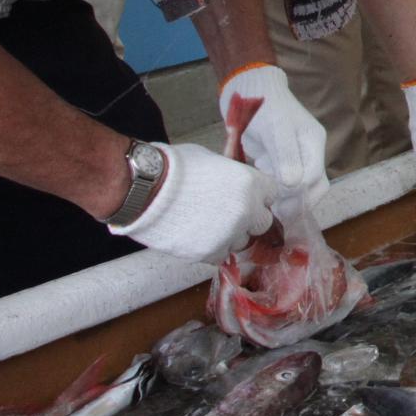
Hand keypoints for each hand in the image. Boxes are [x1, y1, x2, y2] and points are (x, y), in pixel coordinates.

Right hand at [111, 141, 274, 265]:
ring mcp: (230, 234)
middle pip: (261, 222)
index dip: (257, 196)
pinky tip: (196, 237)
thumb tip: (236, 180)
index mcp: (251, 183)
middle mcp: (247, 211)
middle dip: (248, 219)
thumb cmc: (175, 167)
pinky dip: (212, 248)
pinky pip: (220, 255)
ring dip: (230, 236)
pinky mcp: (210, 252)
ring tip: (206, 226)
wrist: (145, 190)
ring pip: (241, 241)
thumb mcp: (213, 160)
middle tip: (226, 213)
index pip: (271, 194)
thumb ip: (232, 175)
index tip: (246, 197)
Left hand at [218, 64, 328, 210]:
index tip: (278, 205)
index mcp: (313, 143)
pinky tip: (262, 194)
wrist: (247, 88)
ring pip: (298, 187)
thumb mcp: (276, 129)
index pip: (315, 178)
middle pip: (313, 186)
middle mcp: (308, 152)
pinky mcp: (278, 159)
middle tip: (276, 214)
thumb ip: (286, 156)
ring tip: (267, 206)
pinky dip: (274, 191)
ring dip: (285, 199)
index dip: (298, 195)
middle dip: (297, 203)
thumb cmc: (264, 106)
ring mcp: (293, 156)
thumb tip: (294, 185)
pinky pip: (281, 181)